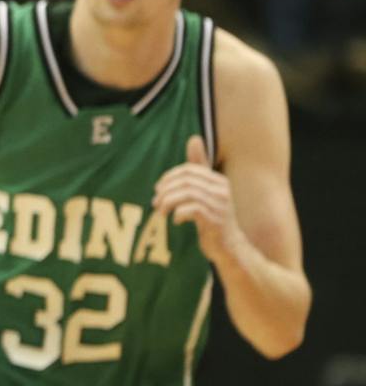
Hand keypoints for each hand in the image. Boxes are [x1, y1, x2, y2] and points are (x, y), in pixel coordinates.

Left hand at [152, 135, 240, 262]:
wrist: (229, 247)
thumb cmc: (213, 218)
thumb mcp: (206, 191)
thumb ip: (199, 168)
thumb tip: (193, 138)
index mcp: (219, 181)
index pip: (189, 170)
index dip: (169, 177)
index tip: (158, 190)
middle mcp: (222, 190)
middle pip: (186, 181)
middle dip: (165, 190)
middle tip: (155, 202)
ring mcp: (220, 205)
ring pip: (187, 194)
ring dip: (167, 202)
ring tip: (161, 212)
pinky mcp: (216, 221)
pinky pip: (192, 210)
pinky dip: (178, 214)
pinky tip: (176, 220)